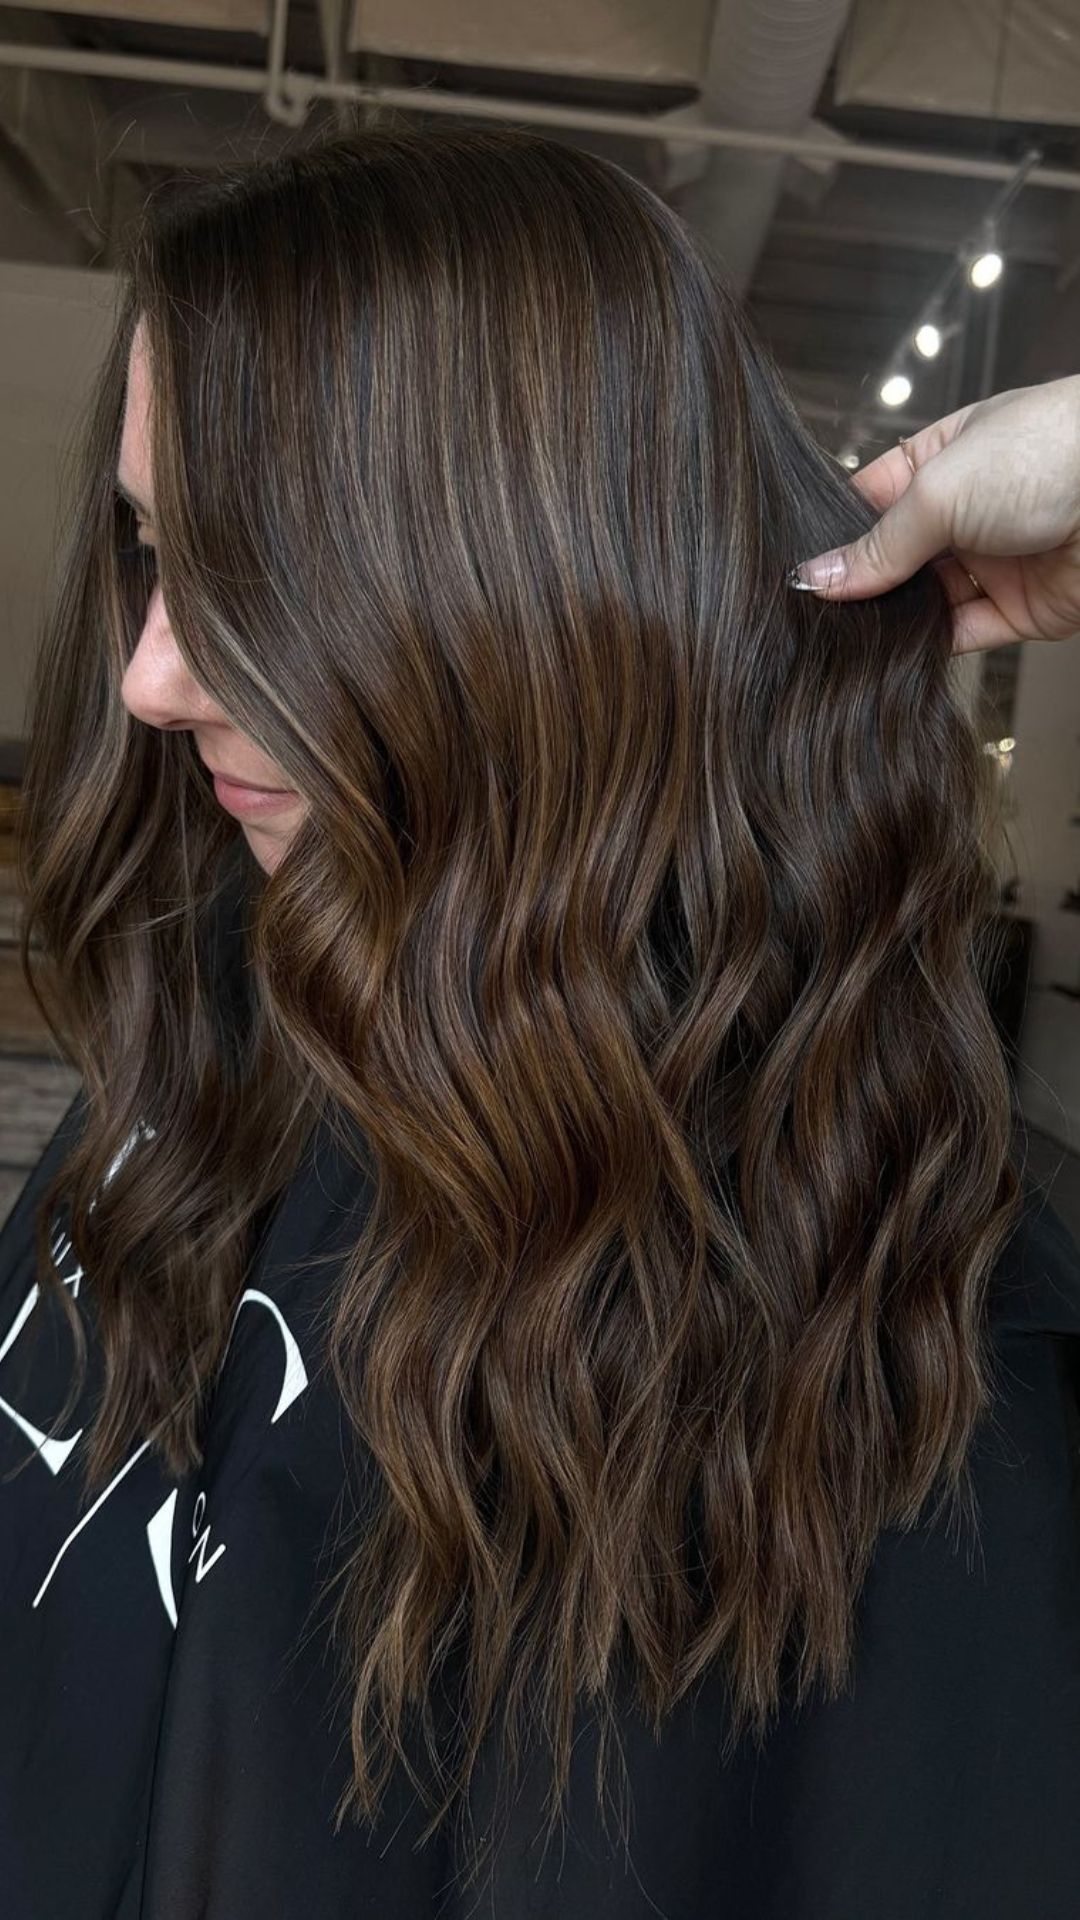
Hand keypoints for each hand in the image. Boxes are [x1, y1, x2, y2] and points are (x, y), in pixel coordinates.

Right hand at [790, 373, 1079, 654]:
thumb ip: (880, 544)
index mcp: (944, 458)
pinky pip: (962, 635)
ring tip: (846, 639)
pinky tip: (894, 654)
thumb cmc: (1051, 452)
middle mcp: (968, 510)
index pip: (872, 501)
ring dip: (892, 621)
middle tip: (813, 614)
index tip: (800, 571)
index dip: (836, 535)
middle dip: (861, 585)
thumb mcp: (941, 489)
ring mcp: (993, 560)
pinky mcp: (1019, 610)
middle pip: (896, 557)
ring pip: (925, 601)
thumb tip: (820, 577)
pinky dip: (928, 647)